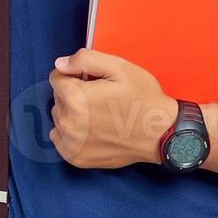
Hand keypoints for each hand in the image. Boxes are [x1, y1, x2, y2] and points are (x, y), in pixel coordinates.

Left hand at [47, 48, 179, 168]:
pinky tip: (91, 129)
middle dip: (73, 93)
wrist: (160, 133)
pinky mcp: (76, 158)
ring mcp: (71, 143)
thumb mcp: (120, 68)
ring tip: (98, 114)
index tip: (92, 80)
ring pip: (59, 117)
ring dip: (72, 112)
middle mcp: (68, 123)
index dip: (75, 74)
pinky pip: (60, 138)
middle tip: (100, 97)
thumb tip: (60, 64)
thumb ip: (85, 60)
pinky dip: (71, 133)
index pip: (56, 77)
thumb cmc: (143, 99)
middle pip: (57, 98)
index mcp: (76, 98)